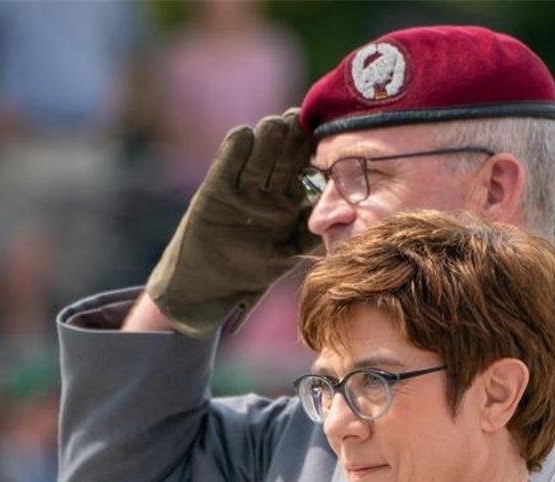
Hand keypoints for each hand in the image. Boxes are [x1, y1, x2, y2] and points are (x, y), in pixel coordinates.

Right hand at [145, 109, 318, 338]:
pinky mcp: (215, 189)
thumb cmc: (251, 272)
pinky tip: (244, 136)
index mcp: (289, 199)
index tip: (325, 138)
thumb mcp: (287, 253)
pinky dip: (234, 149)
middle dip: (292, 137)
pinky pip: (226, 163)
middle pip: (283, 154)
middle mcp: (267, 188)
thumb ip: (310, 233)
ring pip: (258, 153)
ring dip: (267, 137)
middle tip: (299, 120)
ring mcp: (241, 187)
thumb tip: (344, 216)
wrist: (210, 287)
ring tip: (276, 125)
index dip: (312, 150)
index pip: (303, 166)